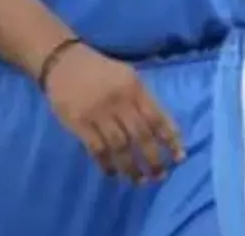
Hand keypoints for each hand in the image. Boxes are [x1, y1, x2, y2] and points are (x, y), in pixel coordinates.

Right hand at [44, 43, 183, 183]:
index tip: (179, 158)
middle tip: (160, 176)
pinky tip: (114, 173)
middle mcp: (119, 101)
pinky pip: (96, 149)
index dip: (170, 139)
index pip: (158, 118)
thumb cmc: (102, 71)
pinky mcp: (78, 124)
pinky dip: (106, 164)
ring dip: (131, 167)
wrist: (64, 63)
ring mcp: (98, 113)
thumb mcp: (129, 77)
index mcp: (135, 89)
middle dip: (153, 159)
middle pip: (140, 136)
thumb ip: (144, 100)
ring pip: (119, 147)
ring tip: (140, 181)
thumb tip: (163, 130)